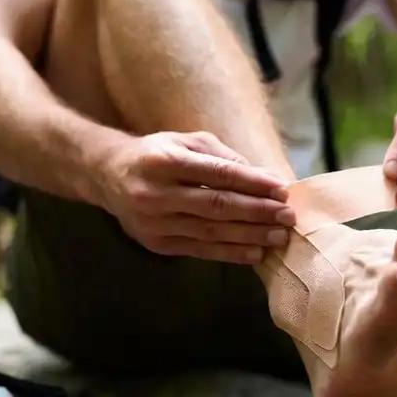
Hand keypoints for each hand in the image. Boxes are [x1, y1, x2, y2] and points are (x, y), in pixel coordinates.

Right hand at [104, 131, 296, 264]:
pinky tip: (255, 253)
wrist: (108, 176)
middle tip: (288, 216)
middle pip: (217, 206)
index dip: (253, 183)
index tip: (282, 189)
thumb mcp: (186, 142)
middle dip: (258, 212)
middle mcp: (156, 193)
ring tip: (278, 237)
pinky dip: (230, 253)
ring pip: (211, 232)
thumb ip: (223, 157)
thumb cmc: (157, 154)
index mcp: (165, 161)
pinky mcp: (156, 244)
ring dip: (250, 236)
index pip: (218, 174)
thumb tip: (264, 177)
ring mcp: (154, 222)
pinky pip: (200, 250)